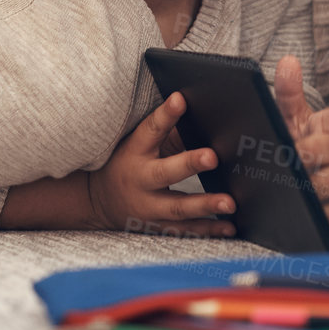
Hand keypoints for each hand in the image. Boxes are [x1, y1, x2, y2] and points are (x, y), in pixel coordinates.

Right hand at [87, 91, 236, 237]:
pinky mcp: (158, 226)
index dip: (165, 115)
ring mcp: (149, 207)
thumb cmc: (128, 162)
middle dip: (189, 164)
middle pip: (164, 172)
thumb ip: (167, 129)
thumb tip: (203, 110)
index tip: (180, 99)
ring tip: (229, 202)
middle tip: (212, 157)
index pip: (150, 130)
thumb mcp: (138, 143)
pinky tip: (229, 227)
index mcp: (135, 151)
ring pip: (177, 208)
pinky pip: (185, 230)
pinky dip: (208, 230)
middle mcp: (141, 180)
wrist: (99, 201)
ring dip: (205, 205)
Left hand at [273, 55, 328, 226]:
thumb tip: (287, 60)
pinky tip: (317, 206)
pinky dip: (324, 211)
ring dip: (308, 186)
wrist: (314, 189)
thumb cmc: (305, 149)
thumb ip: (289, 94)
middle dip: (300, 157)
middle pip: (323, 149)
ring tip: (300, 185)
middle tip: (291, 161)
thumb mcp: (294, 123)